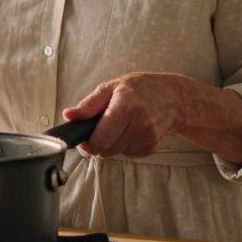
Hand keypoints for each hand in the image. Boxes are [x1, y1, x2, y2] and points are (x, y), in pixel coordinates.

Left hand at [61, 72, 192, 157]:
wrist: (172, 98)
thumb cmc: (138, 89)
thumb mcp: (110, 88)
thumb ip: (88, 105)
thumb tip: (68, 116)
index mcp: (125, 107)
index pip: (100, 140)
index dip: (87, 143)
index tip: (84, 137)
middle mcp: (139, 124)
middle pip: (105, 150)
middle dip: (98, 142)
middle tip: (101, 127)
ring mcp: (147, 138)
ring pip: (115, 153)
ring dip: (111, 144)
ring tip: (118, 125)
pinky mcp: (151, 148)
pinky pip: (126, 154)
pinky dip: (123, 145)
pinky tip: (129, 130)